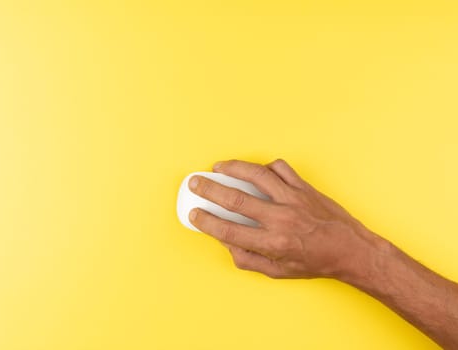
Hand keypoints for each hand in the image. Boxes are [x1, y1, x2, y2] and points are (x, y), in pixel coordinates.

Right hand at [188, 159, 384, 278]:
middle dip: (210, 190)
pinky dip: (265, 166)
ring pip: (257, 176)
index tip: (194, 214)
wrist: (351, 250)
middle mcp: (281, 218)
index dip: (206, 221)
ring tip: (218, 166)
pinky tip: (255, 170)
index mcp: (273, 243)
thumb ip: (248, 260)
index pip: (229, 230)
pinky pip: (280, 169)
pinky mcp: (304, 187)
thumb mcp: (278, 272)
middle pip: (236, 199)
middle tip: (196, 182)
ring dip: (234, 168)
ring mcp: (293, 199)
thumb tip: (227, 243)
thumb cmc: (315, 262)